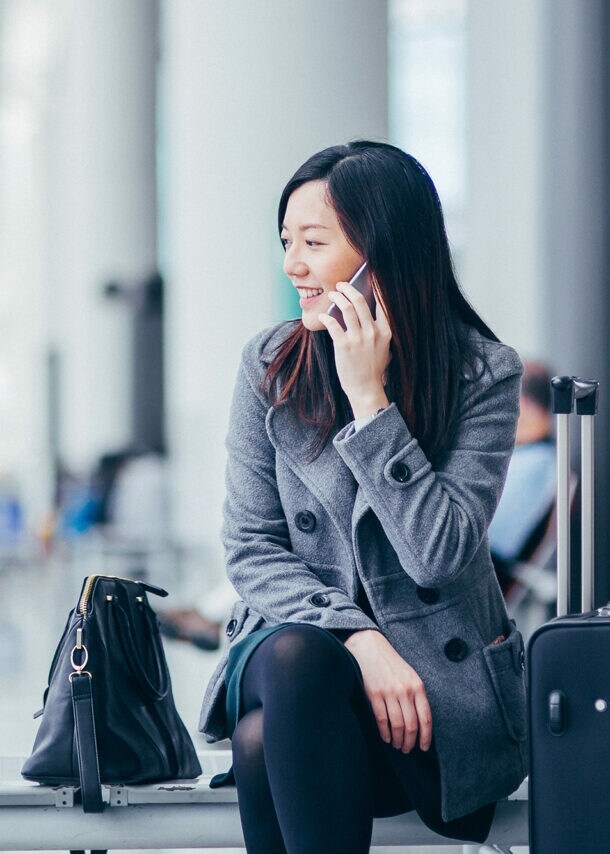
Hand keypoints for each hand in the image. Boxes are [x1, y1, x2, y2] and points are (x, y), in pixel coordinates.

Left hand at [317, 281, 391, 417]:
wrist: (365, 389)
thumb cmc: (373, 368)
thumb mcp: (383, 347)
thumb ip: (378, 329)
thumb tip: (365, 310)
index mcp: (385, 331)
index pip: (382, 302)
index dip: (375, 286)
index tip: (369, 275)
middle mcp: (373, 332)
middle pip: (360, 300)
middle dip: (348, 288)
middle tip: (340, 284)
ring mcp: (358, 338)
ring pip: (346, 308)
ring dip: (337, 297)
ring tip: (332, 295)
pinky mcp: (344, 345)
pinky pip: (332, 324)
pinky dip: (326, 317)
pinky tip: (322, 315)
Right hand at [344, 629, 431, 752]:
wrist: (370, 647)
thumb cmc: (390, 663)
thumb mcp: (409, 675)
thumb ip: (415, 695)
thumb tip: (420, 722)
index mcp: (417, 686)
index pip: (425, 718)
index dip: (426, 736)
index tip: (423, 747)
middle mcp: (405, 690)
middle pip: (412, 725)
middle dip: (410, 742)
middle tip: (407, 750)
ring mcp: (389, 692)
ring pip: (397, 725)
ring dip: (398, 740)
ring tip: (397, 745)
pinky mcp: (374, 694)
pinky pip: (382, 719)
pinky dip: (385, 732)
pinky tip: (386, 737)